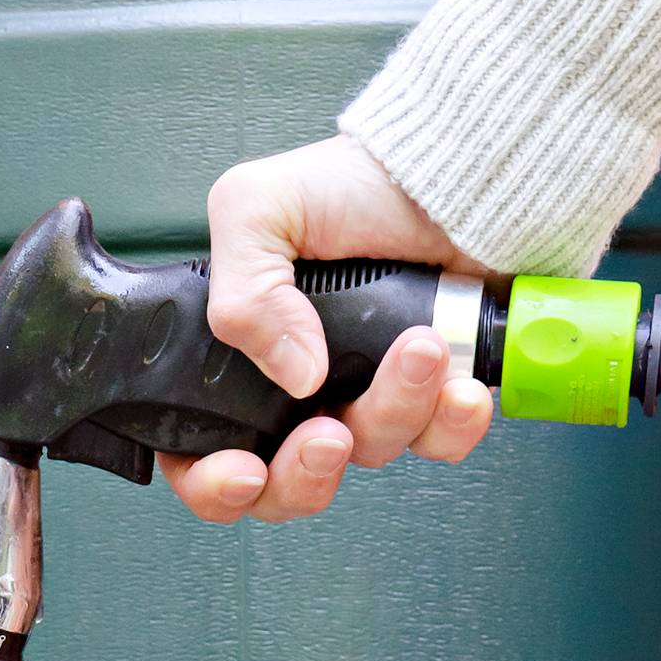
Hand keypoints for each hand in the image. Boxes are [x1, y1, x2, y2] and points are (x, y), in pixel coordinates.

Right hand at [161, 133, 494, 524]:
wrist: (451, 175)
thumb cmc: (353, 184)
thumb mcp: (257, 208)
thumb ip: (242, 294)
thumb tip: (292, 373)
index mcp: (242, 358)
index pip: (200, 454)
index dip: (212, 482)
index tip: (243, 470)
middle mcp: (299, 391)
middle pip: (284, 486)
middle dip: (306, 474)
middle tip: (328, 433)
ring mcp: (366, 399)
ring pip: (369, 455)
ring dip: (394, 411)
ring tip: (419, 347)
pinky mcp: (432, 399)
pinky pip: (439, 444)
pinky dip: (452, 423)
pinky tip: (459, 383)